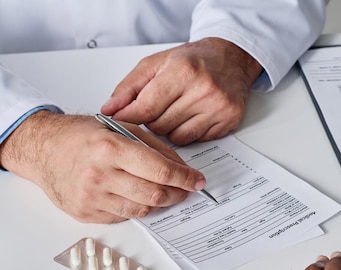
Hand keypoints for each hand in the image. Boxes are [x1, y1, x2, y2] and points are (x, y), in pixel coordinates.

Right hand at [0, 111, 207, 222]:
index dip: (184, 178)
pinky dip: (135, 208)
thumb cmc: (78, 136)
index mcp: (109, 148)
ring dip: (158, 203)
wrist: (41, 150)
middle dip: (176, 194)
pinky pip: (122, 216)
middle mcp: (99, 175)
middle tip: (185, 190)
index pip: (159, 170)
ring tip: (164, 193)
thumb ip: (151, 145)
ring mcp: (91, 198)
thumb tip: (180, 166)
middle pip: (153, 194)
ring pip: (140, 210)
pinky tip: (136, 196)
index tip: (196, 181)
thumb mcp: (117, 127)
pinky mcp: (85, 213)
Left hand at [101, 37, 262, 145]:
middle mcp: (203, 89)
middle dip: (152, 120)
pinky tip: (192, 115)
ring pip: (175, 138)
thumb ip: (129, 88)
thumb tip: (109, 110)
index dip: (129, 118)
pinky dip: (188, 132)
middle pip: (159, 126)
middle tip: (158, 106)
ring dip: (170, 129)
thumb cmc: (192, 60)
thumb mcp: (155, 64)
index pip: (146, 108)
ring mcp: (217, 108)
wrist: (231, 58)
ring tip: (177, 109)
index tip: (119, 121)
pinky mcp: (228, 122)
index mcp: (182, 71)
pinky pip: (195, 141)